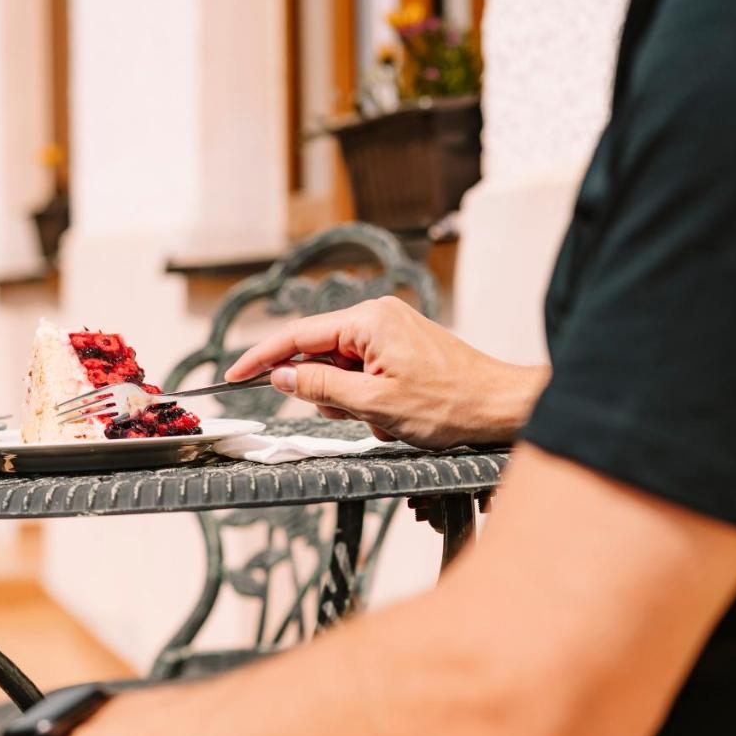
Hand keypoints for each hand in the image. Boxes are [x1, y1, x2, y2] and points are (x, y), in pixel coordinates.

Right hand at [225, 296, 548, 448]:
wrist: (502, 408)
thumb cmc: (449, 405)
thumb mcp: (374, 404)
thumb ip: (320, 387)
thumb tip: (280, 376)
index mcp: (368, 321)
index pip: (297, 337)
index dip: (261, 359)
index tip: (233, 376)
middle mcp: (377, 318)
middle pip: (318, 355)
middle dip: (326, 393)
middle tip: (355, 415)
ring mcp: (390, 332)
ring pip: (340, 370)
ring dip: (351, 402)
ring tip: (386, 417)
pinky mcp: (400, 349)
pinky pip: (363, 374)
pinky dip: (369, 400)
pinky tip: (396, 415)